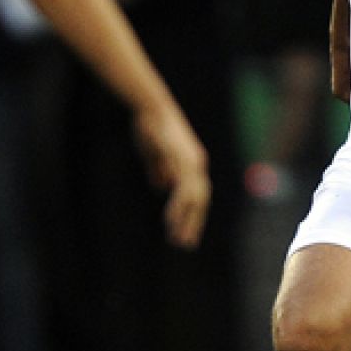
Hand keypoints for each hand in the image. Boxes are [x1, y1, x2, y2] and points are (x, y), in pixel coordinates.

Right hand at [132, 106, 210, 248]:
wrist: (150, 106)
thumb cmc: (151, 126)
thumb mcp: (156, 152)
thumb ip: (161, 169)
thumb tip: (162, 185)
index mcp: (192, 163)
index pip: (198, 194)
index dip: (193, 214)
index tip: (186, 232)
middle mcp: (196, 164)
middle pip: (201, 200)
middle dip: (193, 223)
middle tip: (186, 245)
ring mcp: (190, 162)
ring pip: (194, 198)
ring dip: (187, 220)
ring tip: (178, 239)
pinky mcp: (181, 161)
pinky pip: (182, 190)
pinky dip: (178, 207)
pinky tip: (171, 222)